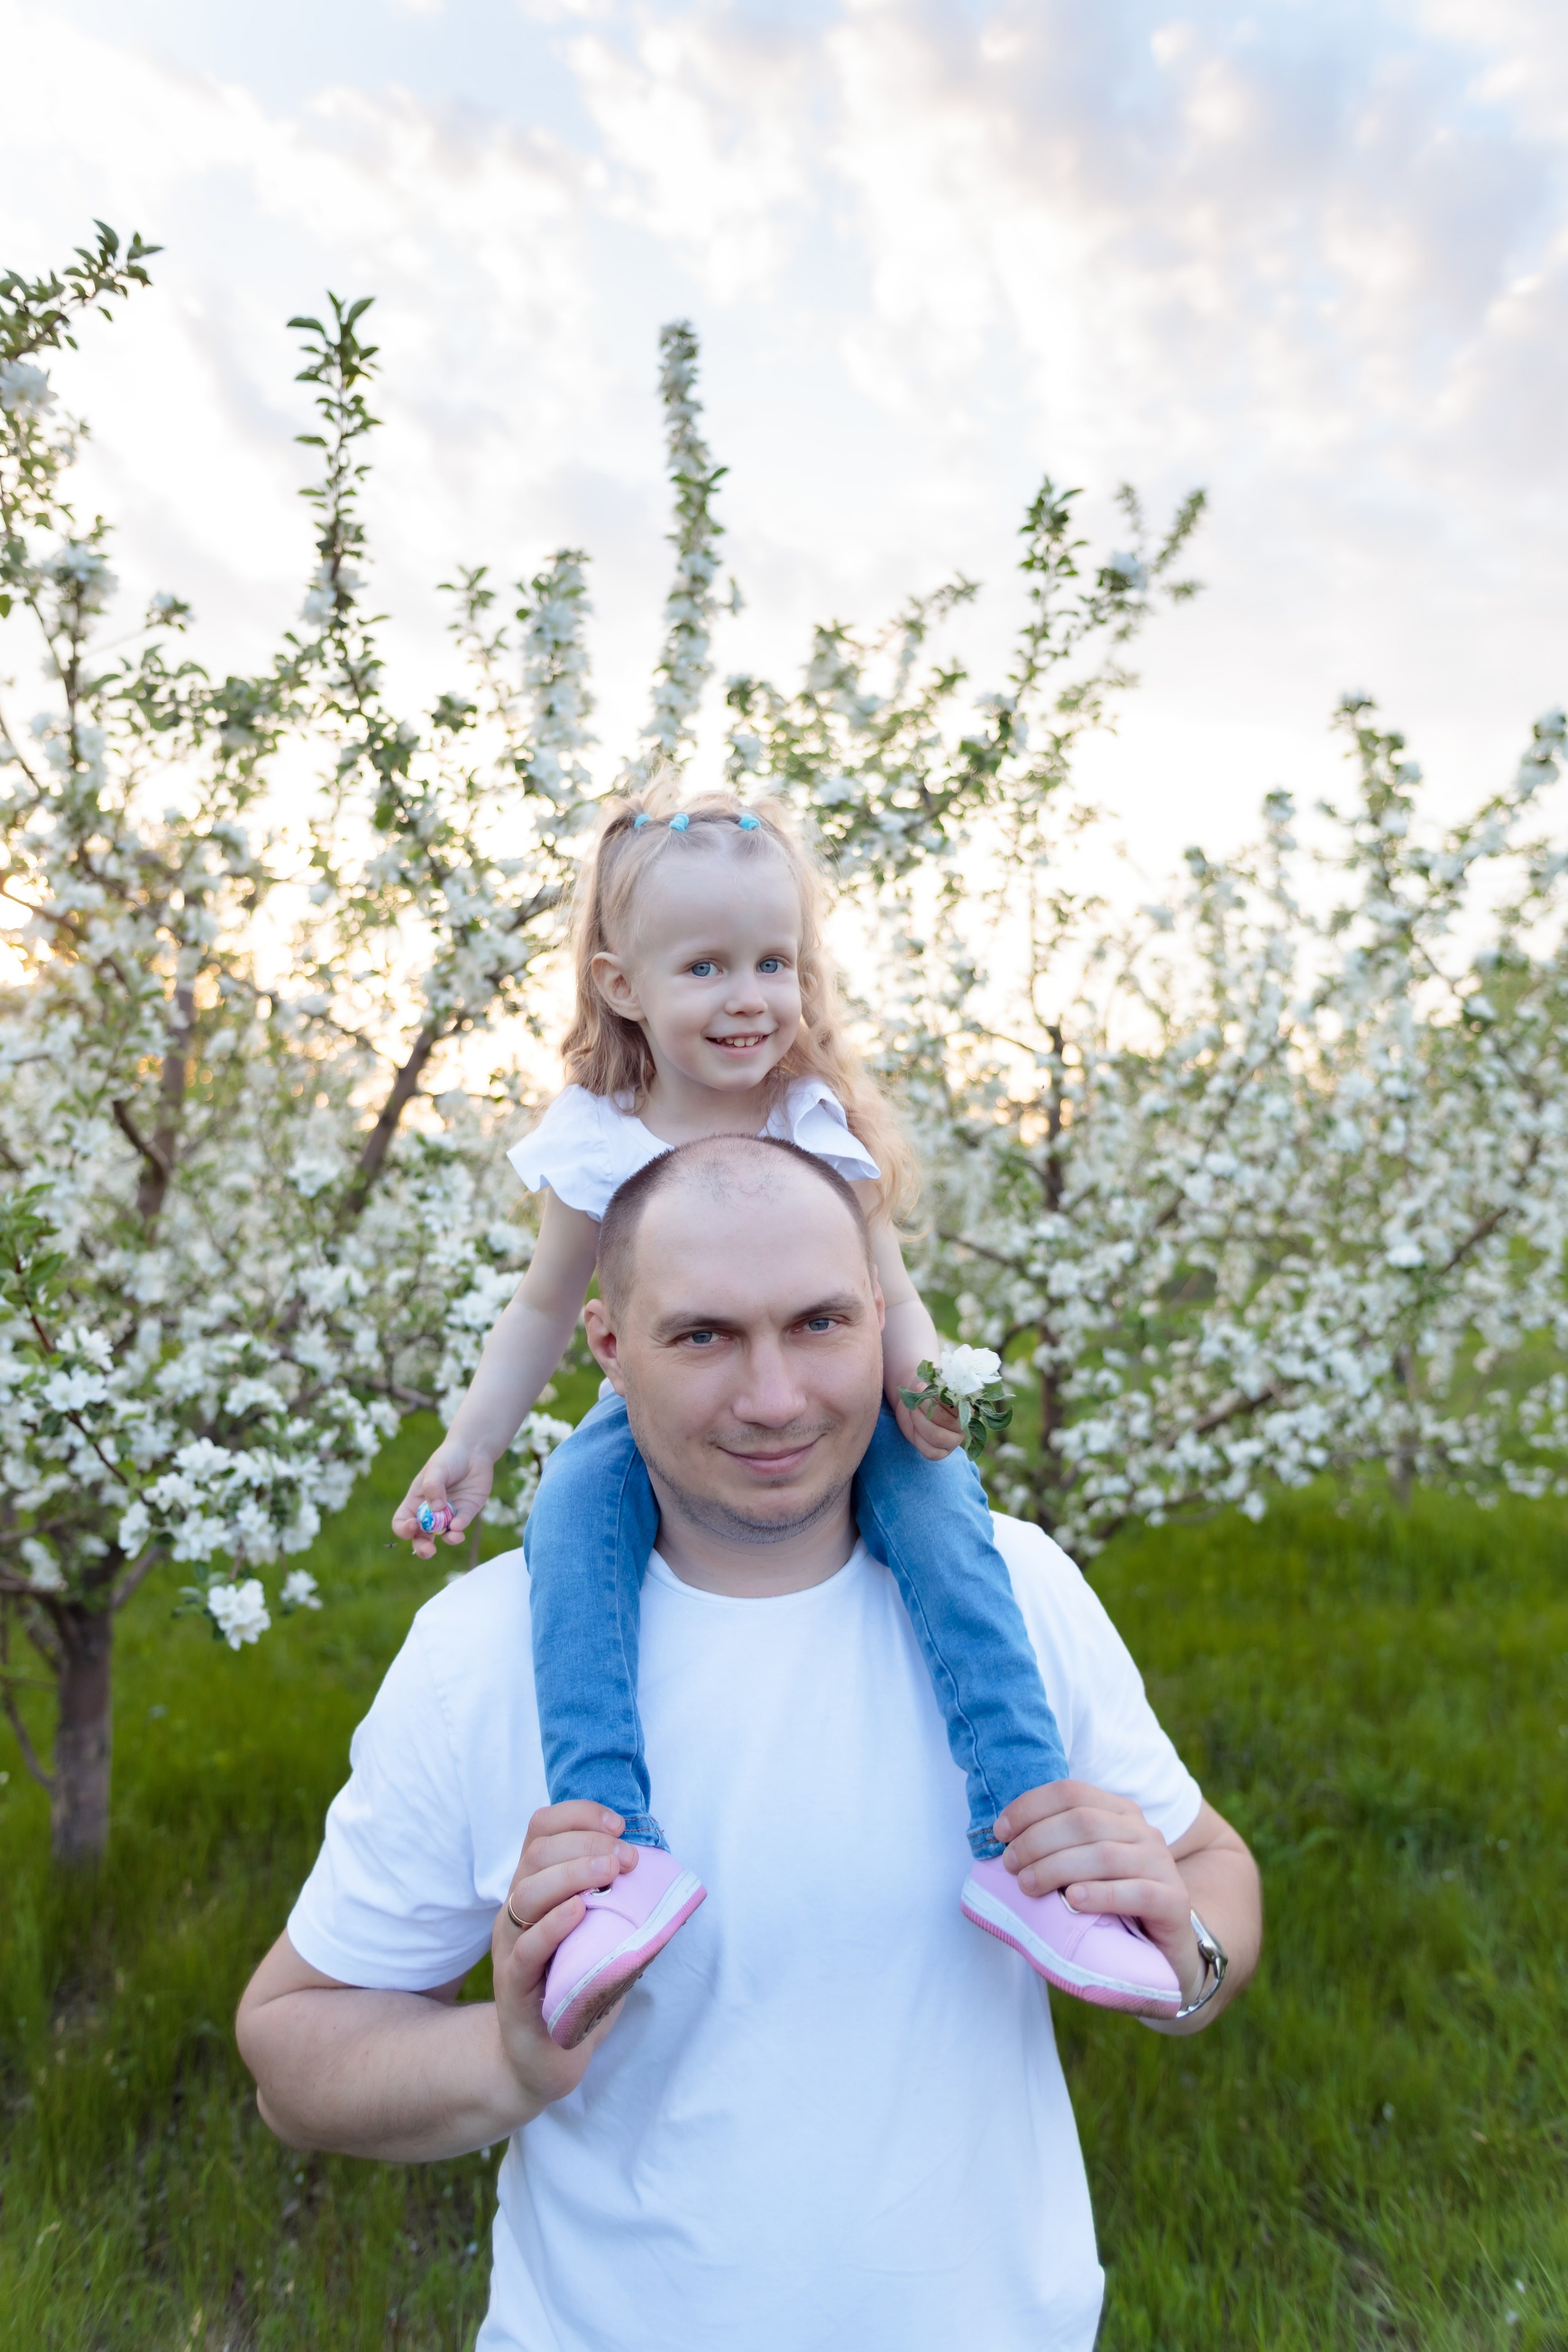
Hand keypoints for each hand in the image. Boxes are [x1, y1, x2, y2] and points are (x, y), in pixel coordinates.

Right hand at [392, 1440, 495, 1557]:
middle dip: (423, 1547)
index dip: (403, 1529)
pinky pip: (460, 1527)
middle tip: (429, 1550)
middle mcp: (430, 1512)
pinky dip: (459, 1529)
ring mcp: (448, 1515)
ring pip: (443, 1537)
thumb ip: (433, 1486)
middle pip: (420, 1537)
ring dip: (447, 1540)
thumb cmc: (448, 1458)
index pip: (401, 1522)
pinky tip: (460, 1524)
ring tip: (453, 1536)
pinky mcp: (466, 1514)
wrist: (473, 1452)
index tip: (412, 1525)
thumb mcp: (436, 1468)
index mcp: (415, 1501)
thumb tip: (436, 1509)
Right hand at [491, 1802, 640, 2107]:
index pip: (541, 1829)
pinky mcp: (514, 1988)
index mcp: (536, 1888)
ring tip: (611, 1874)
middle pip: (538, 1853)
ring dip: (573, 1873)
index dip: (578, 1815)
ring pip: (527, 1892)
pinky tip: (579, 1913)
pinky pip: (526, 1949)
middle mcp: (517, 1911)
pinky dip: (553, 1925)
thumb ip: (618, 1903)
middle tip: (626, 1859)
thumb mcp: (599, 1934)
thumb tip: (664, 1873)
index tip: (619, 1825)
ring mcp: (511, 1948)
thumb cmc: (576, 1987)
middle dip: (586, 1843)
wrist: (543, 2059)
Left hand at [892, 1392, 964, 1462]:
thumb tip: (929, 1386)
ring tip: (912, 1410)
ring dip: (919, 1421)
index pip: (958, 1406)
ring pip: (936, 1437)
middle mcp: (963, 1427)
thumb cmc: (925, 1391)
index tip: (922, 1386)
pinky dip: (918, 1438)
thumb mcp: (931, 1384)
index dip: (938, 1398)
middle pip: (945, 1422)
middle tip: (915, 1399)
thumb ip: (935, 1385)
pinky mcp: (940, 1453)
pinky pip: (929, 1452)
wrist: (914, 1402)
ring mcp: (953, 1442)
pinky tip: (915, 1427)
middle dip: (925, 1408)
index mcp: (965, 1408)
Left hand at [994, 1780, 1205, 2005]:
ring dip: (1057, 1867)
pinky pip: (1137, 1892)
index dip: (1031, 1806)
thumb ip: (1057, 1849)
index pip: (1071, 1792)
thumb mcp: (1084, 1868)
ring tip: (1027, 1885)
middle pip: (1083, 1821)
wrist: (1166, 1949)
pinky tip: (1073, 1900)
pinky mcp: (1174, 1902)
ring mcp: (1162, 1864)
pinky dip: (1101, 1894)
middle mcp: (1142, 1831)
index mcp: (1119, 1813)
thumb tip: (1002, 1844)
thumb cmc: (1112, 1905)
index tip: (999, 1832)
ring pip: (1104, 1854)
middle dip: (1037, 1840)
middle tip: (1010, 1866)